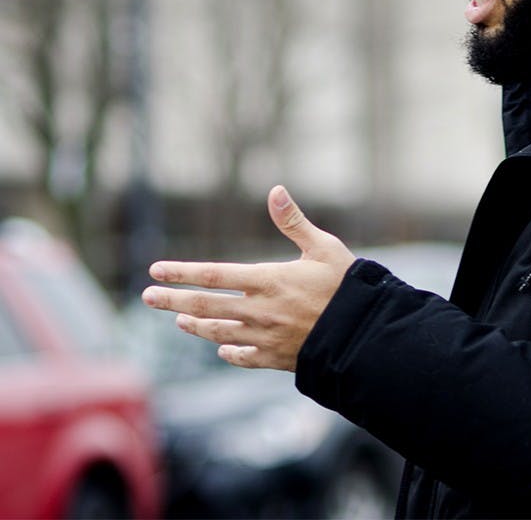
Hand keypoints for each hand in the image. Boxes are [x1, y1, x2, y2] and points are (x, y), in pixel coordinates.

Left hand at [141, 185, 355, 370]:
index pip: (213, 275)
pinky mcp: (276, 358)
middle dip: (173, 300)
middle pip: (205, 306)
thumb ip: (294, 222)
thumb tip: (275, 190)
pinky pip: (244, 356)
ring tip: (179, 319)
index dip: (181, 272)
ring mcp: (266, 337)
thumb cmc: (347, 285)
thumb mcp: (324, 247)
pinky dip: (229, 351)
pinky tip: (222, 347)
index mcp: (268, 280)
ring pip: (218, 332)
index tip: (156, 270)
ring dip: (195, 325)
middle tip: (148, 297)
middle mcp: (260, 311)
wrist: (365, 333)